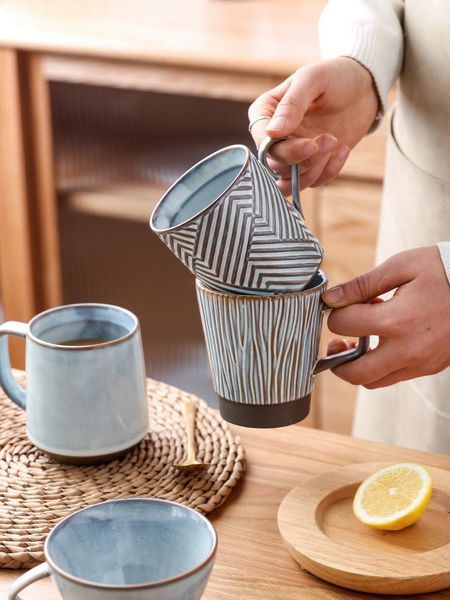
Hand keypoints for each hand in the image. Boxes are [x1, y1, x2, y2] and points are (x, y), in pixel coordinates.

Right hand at [248, 57, 378, 193]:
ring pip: (291, 181)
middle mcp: (274, 138)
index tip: (309, 144)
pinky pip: (313, 182)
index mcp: (266, 113)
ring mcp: (292, 154)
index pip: (261, 141)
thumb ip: (292, 105)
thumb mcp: (313, 80)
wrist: (364, 87)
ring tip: (336, 143)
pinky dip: (330, 171)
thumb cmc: (335, 76)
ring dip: (316, 168)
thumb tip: (272, 132)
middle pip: (275, 165)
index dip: (281, 149)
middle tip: (329, 139)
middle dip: (303, 159)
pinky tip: (343, 149)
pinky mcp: (311, 165)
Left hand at [322, 247, 449, 388]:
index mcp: (397, 321)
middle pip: (355, 372)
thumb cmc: (444, 270)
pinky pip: (395, 377)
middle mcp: (408, 350)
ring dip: (358, 365)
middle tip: (336, 341)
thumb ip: (361, 285)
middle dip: (337, 359)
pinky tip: (383, 340)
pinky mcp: (431, 367)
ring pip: (374, 381)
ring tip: (358, 341)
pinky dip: (380, 365)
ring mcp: (421, 363)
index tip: (339, 304)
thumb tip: (330, 299)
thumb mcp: (401, 266)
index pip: (344, 325)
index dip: (335, 313)